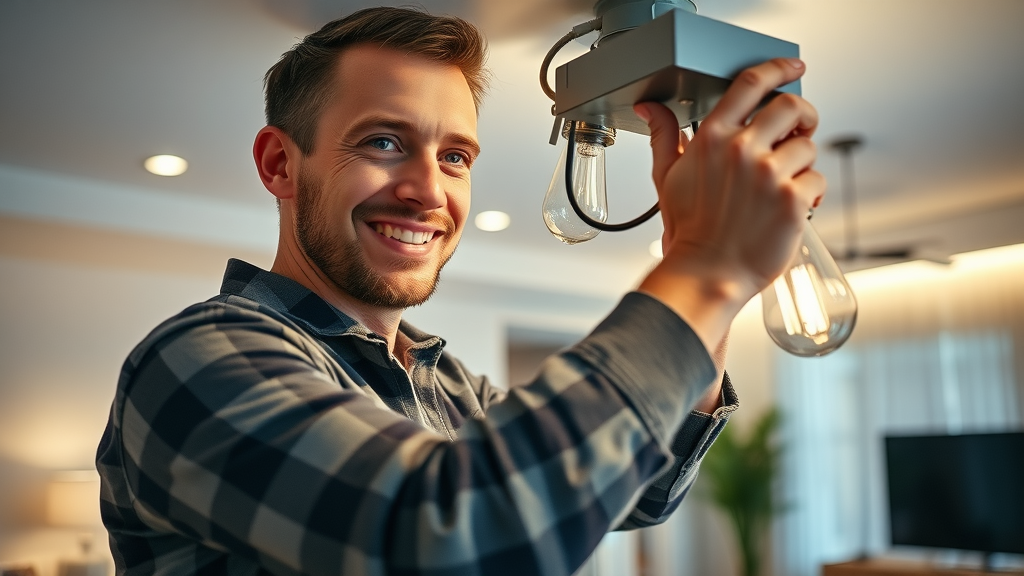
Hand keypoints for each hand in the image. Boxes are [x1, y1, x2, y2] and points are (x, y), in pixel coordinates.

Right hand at [636, 58, 824, 303]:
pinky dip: (812, 194)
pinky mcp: (793, 199)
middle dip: (803, 116)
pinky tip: (794, 207)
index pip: (750, 84)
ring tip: (784, 186)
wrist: (708, 273)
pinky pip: (817, 180)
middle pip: (791, 106)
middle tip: (800, 131)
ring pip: (808, 147)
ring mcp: (769, 174)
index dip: (778, 69)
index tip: (793, 68)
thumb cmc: (690, 231)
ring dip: (803, 165)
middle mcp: (741, 150)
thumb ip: (663, 136)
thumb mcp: (668, 178)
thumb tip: (650, 109)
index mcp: (712, 139)